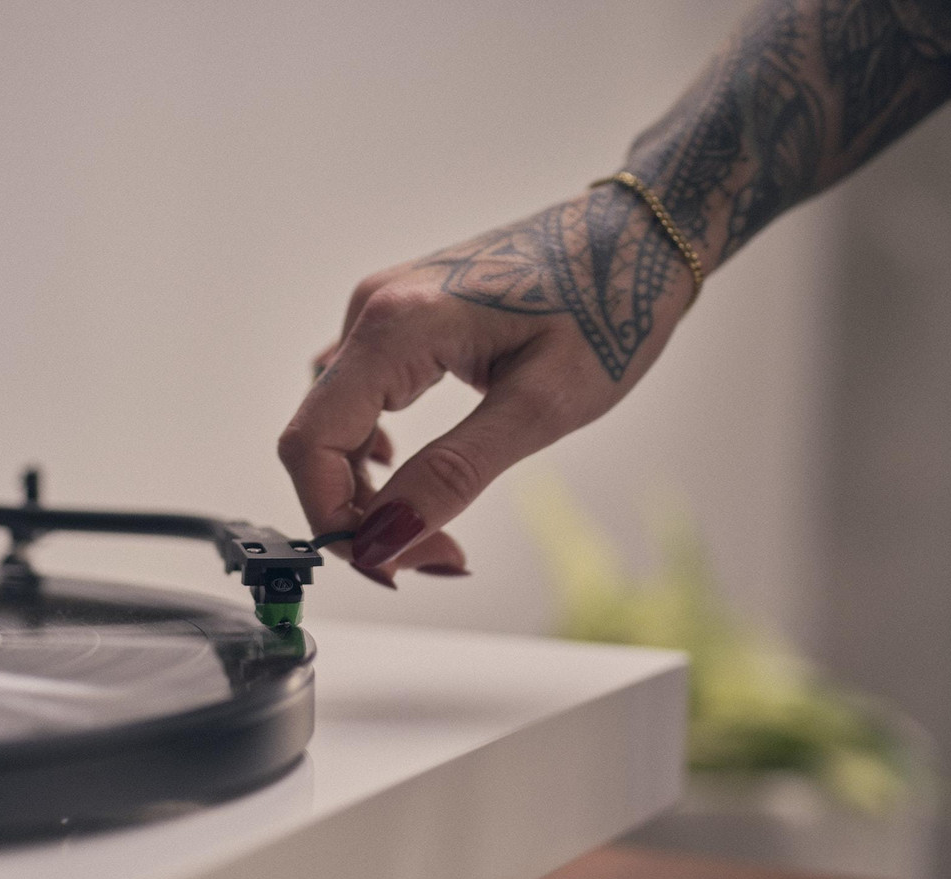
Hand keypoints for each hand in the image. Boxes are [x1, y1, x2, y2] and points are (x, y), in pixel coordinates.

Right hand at [278, 185, 695, 583]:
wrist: (638, 238)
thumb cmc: (610, 306)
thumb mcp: (541, 406)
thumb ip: (454, 474)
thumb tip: (384, 542)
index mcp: (398, 324)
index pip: (312, 443)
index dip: (335, 520)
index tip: (392, 568)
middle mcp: (372, 310)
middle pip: (317, 440)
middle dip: (360, 517)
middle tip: (438, 557)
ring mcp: (380, 311)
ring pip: (334, 427)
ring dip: (370, 492)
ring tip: (437, 527)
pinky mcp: (396, 321)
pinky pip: (356, 402)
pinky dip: (376, 456)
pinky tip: (415, 476)